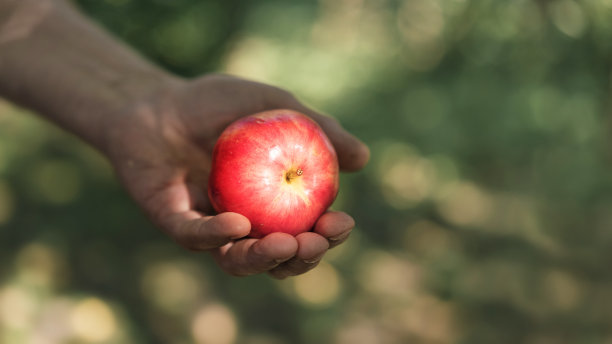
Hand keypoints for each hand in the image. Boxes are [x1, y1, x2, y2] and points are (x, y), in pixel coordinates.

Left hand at [105, 74, 368, 277]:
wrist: (158, 100)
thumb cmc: (217, 104)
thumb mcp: (275, 105)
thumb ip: (318, 128)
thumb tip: (362, 160)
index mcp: (271, 203)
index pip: (306, 229)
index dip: (328, 236)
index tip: (340, 222)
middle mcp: (243, 224)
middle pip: (277, 257)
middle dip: (302, 259)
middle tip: (314, 242)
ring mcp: (208, 227)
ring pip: (238, 260)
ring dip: (264, 260)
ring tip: (284, 244)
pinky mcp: (174, 221)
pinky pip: (196, 237)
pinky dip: (216, 235)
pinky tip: (237, 224)